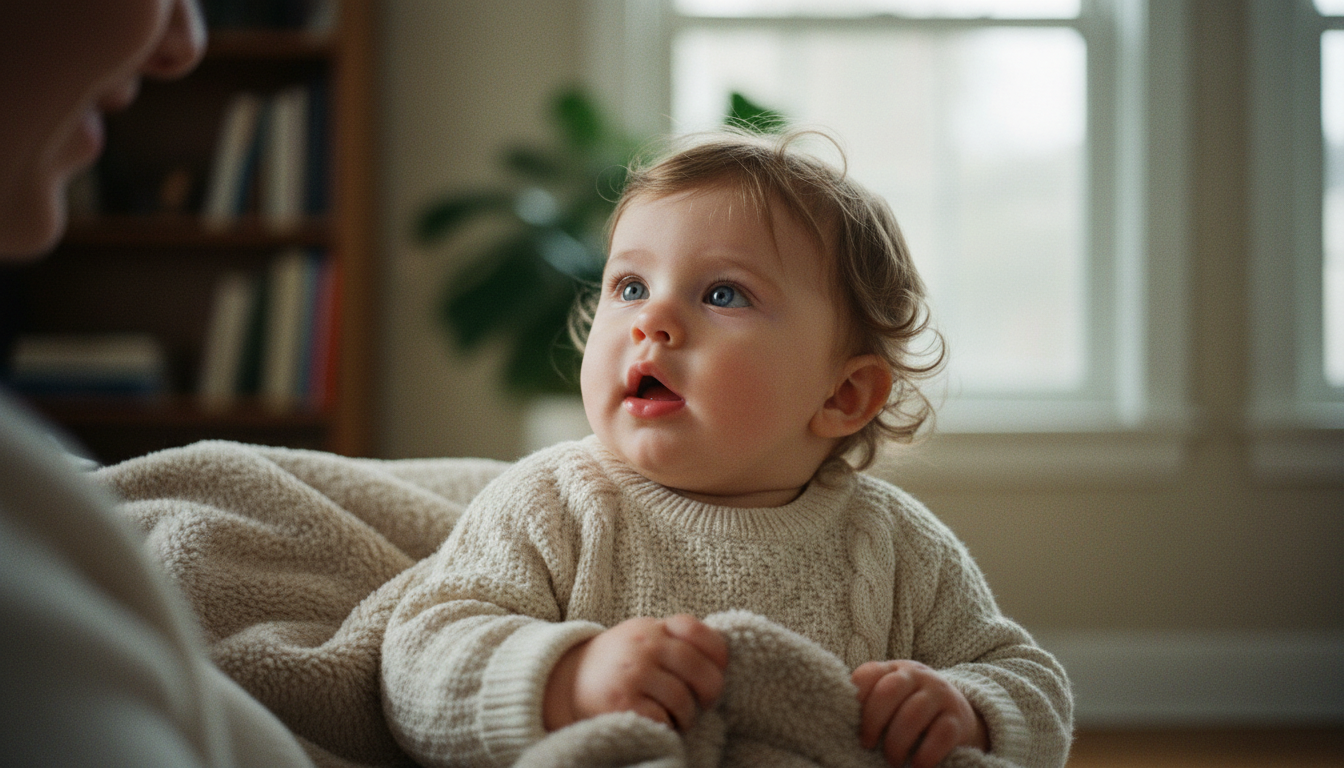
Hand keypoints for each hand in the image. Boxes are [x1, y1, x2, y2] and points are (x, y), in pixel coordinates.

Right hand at [543, 614, 727, 731]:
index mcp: (651, 628)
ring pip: (684, 700)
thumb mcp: (640, 640)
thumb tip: (720, 662)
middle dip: (708, 695)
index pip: (698, 631)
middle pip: (702, 671)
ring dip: (685, 717)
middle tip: (700, 705)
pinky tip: (654, 724)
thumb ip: (673, 642)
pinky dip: (664, 728)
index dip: (717, 656)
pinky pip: (663, 720)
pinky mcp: (622, 703)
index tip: (715, 671)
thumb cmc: (614, 667)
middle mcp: (643, 645)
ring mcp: (632, 673)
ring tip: (673, 718)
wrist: (561, 684)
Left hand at [852, 660, 988, 767]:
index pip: (868, 674)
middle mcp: (918, 676)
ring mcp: (940, 694)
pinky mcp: (958, 719)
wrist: (959, 715)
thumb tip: (838, 722)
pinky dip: (924, 755)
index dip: (855, 698)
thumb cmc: (912, 711)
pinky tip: (916, 766)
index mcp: (894, 670)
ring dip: (897, 743)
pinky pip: (941, 735)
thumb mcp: (893, 699)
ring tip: (892, 760)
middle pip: (888, 691)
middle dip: (873, 722)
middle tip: (867, 745)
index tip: (849, 723)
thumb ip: (871, 702)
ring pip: (913, 714)